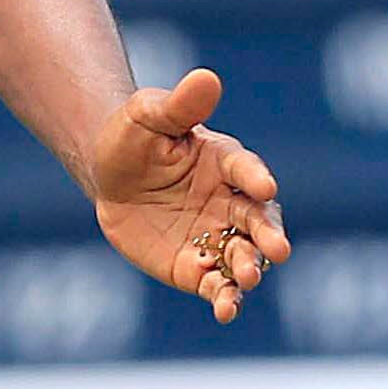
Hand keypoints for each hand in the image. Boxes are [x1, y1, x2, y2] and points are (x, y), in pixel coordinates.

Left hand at [87, 68, 290, 323]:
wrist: (110, 177)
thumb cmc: (132, 138)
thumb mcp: (147, 115)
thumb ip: (179, 105)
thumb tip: (207, 77)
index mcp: (225, 161)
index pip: (246, 169)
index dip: (255, 177)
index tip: (265, 186)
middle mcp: (231, 201)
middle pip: (257, 219)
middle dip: (268, 234)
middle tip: (278, 249)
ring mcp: (216, 236)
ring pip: (242, 256)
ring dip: (248, 269)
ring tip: (247, 280)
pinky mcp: (196, 267)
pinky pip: (216, 285)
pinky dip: (225, 299)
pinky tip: (226, 311)